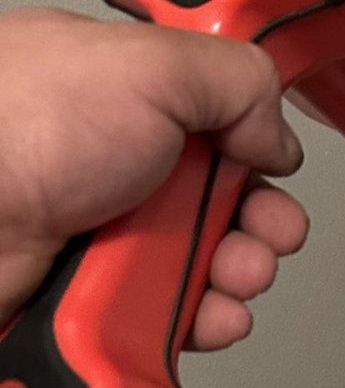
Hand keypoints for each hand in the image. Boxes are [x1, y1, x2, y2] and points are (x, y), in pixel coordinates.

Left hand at [0, 7, 308, 349]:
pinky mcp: (99, 299)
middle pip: (222, 198)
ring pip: (204, 264)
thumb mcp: (147, 66)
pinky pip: (175, 318)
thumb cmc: (12, 131)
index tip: (271, 166)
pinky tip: (208, 313)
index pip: (214, 117)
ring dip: (237, 275)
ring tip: (231, 275)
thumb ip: (234, 81)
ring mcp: (104, 233)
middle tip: (262, 229)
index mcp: (117, 92)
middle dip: (259, 220)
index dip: (254, 144)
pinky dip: (203, 321)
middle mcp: (109, 163)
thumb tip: (277, 133)